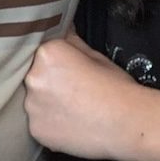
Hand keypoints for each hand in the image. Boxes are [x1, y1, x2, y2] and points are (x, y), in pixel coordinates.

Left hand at [23, 33, 159, 160]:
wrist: (127, 123)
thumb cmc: (116, 86)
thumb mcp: (96, 56)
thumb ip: (72, 42)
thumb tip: (63, 30)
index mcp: (48, 54)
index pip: (43, 52)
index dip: (57, 61)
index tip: (70, 70)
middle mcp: (33, 78)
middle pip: (35, 76)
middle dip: (50, 81)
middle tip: (73, 91)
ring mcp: (32, 107)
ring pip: (35, 101)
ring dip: (48, 103)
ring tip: (73, 110)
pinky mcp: (36, 131)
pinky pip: (39, 123)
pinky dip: (52, 123)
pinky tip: (71, 124)